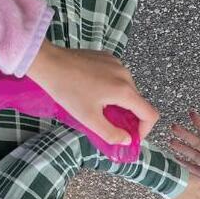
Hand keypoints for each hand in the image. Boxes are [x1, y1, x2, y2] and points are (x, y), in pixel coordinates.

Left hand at [27, 42, 158, 144]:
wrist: (49, 63)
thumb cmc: (68, 91)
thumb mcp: (89, 119)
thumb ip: (111, 133)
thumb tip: (127, 140)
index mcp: (124, 91)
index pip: (150, 114)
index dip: (144, 130)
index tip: (131, 137)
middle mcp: (125, 74)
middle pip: (138, 102)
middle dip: (129, 118)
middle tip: (111, 126)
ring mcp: (117, 63)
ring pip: (127, 90)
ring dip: (120, 104)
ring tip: (99, 109)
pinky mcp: (107, 57)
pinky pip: (118, 78)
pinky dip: (112, 90)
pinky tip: (94, 92)